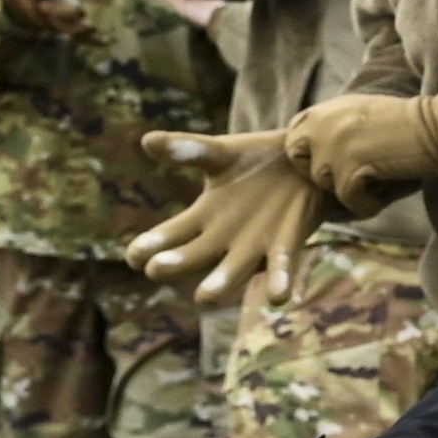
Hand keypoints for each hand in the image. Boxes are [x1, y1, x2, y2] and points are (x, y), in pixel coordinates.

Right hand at [130, 129, 327, 299]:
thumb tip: (147, 139)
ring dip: (221, 282)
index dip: (150, 245)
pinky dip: (279, 281)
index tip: (134, 255)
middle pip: (194, 257)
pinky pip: (283, 266)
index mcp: (202, 217)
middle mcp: (224, 238)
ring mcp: (254, 245)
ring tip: (204, 298)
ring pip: (234, 270)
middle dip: (176, 264)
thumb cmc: (255, 162)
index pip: (169, 236)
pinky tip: (278, 297)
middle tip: (156, 269)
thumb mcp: (220, 153)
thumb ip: (188, 149)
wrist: (303, 163)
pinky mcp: (287, 242)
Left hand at [280, 88, 437, 207]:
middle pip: (302, 164)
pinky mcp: (350, 168)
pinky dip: (366, 204)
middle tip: (351, 177)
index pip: (293, 137)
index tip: (334, 163)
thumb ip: (334, 127)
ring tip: (377, 184)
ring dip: (350, 191)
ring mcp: (334, 146)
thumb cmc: (408, 122)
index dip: (309, 155)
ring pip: (326, 184)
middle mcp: (323, 125)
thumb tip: (318, 154)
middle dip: (322, 175)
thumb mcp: (359, 113)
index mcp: (325, 110)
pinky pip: (348, 200)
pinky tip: (383, 197)